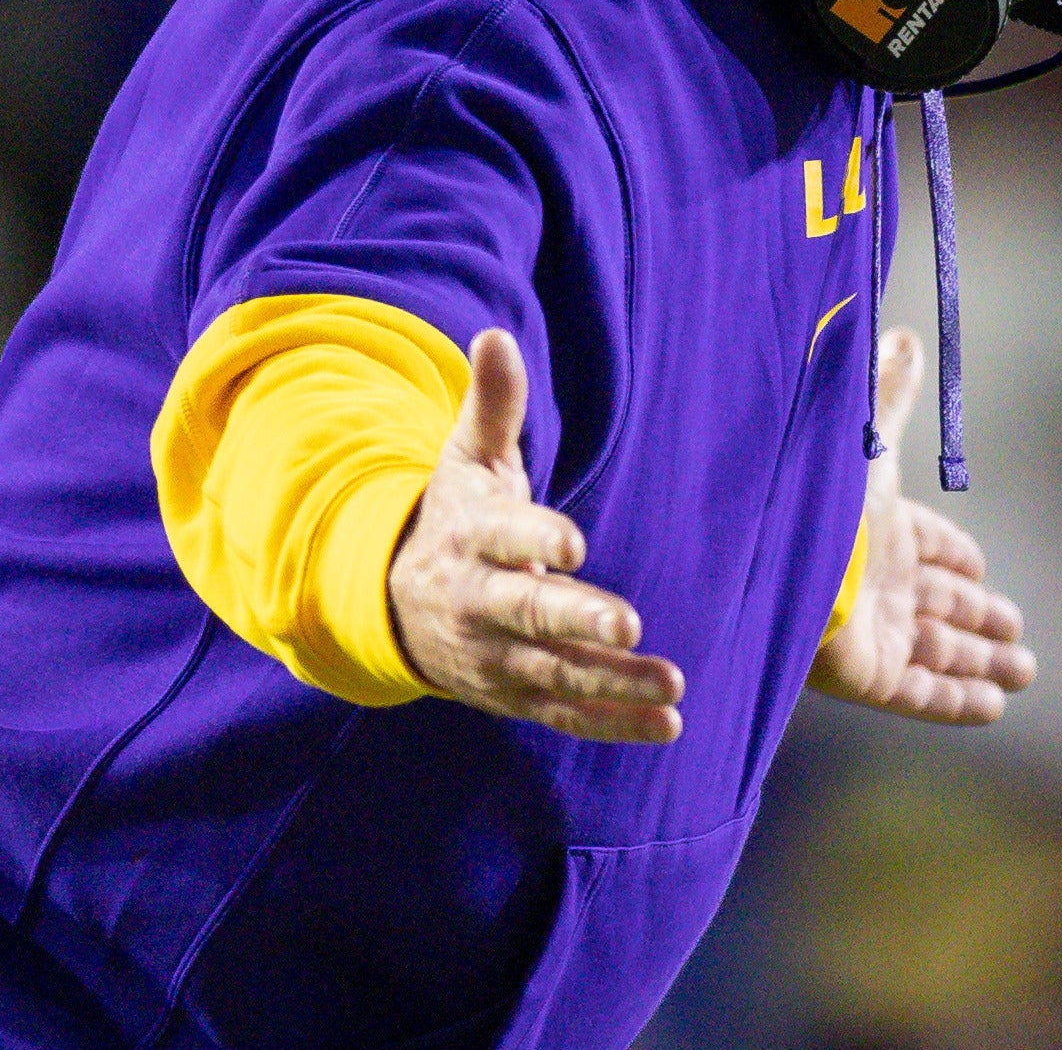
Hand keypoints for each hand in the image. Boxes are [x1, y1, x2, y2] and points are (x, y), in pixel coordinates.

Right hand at [386, 329, 684, 742]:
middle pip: (529, 615)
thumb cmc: (452, 517)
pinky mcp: (515, 694)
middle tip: (627, 624)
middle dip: (577, 621)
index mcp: (472, 538)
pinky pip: (566, 713)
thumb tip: (495, 336)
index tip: (574, 543)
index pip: (505, 538)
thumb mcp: (464, 460)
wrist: (391, 604)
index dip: (537, 540)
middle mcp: (480, 603)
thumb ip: (491, 406)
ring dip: (613, 683)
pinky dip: (613, 724)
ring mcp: (497, 657)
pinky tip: (667, 724)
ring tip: (670, 686)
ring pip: (556, 674)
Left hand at [809, 326, 1036, 723]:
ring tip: (1023, 671)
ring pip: (942, 651)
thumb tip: (902, 335)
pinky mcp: (869, 675)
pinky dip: (960, 701)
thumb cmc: (821, 498)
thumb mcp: (864, 440)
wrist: (780, 561)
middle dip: (980, 616)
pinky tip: (994, 707)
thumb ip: (888, 396)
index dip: (955, 556)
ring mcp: (876, 632)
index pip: (929, 546)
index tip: (981, 566)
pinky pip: (924, 694)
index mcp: (879, 531)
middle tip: (1016, 631)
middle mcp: (879, 585)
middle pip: (942, 604)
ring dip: (982, 662)